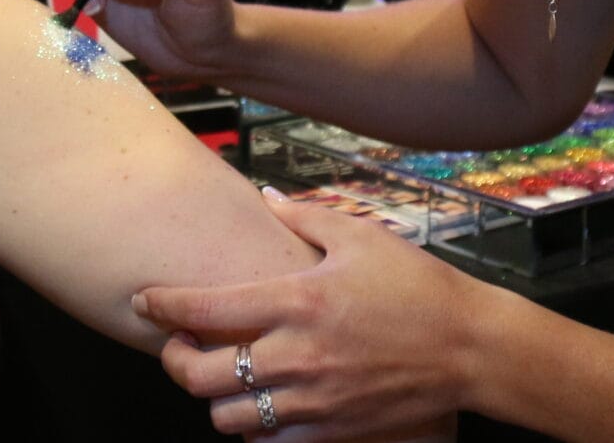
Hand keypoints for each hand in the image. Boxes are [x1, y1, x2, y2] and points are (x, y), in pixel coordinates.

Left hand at [136, 190, 481, 439]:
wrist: (470, 348)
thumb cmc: (418, 287)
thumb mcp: (360, 237)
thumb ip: (303, 216)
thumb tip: (264, 196)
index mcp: (297, 300)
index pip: (204, 309)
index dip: (161, 304)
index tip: (144, 299)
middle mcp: (295, 354)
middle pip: (199, 376)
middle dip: (173, 360)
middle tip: (176, 344)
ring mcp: (311, 399)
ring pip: (226, 418)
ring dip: (213, 398)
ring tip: (220, 376)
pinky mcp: (330, 430)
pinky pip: (267, 442)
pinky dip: (253, 427)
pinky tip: (260, 403)